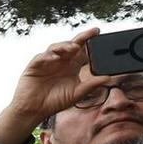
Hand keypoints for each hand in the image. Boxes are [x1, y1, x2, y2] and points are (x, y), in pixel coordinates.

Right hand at [0, 27, 106, 141]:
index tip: (98, 34)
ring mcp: (47, 63)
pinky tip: (55, 58)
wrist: (34, 110)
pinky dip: (48, 56)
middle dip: (81, 38)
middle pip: (71, 45)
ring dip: (65, 46)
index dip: (90, 42)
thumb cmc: (54, 102)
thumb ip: (91, 85)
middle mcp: (60, 62)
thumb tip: (108, 77)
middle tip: (91, 33)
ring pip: (56, 48)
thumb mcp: (77, 93)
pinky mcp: (34, 67)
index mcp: (71, 67)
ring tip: (73, 48)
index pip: (82, 51)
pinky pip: (40, 58)